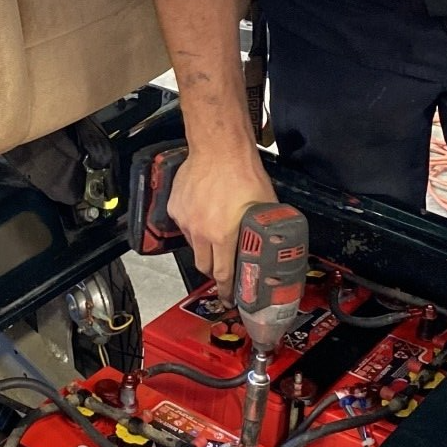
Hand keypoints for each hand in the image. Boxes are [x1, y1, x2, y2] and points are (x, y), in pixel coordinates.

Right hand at [169, 146, 276, 297]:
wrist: (218, 148)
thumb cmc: (243, 173)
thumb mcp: (263, 205)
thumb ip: (262, 229)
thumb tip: (272, 241)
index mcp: (222, 235)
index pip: (222, 274)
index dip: (226, 289)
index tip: (229, 298)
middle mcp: (200, 232)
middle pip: (203, 265)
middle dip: (214, 271)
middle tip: (224, 268)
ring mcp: (185, 220)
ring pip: (194, 244)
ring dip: (205, 246)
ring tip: (216, 232)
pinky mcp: (175, 208)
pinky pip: (184, 225)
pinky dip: (194, 225)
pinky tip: (205, 212)